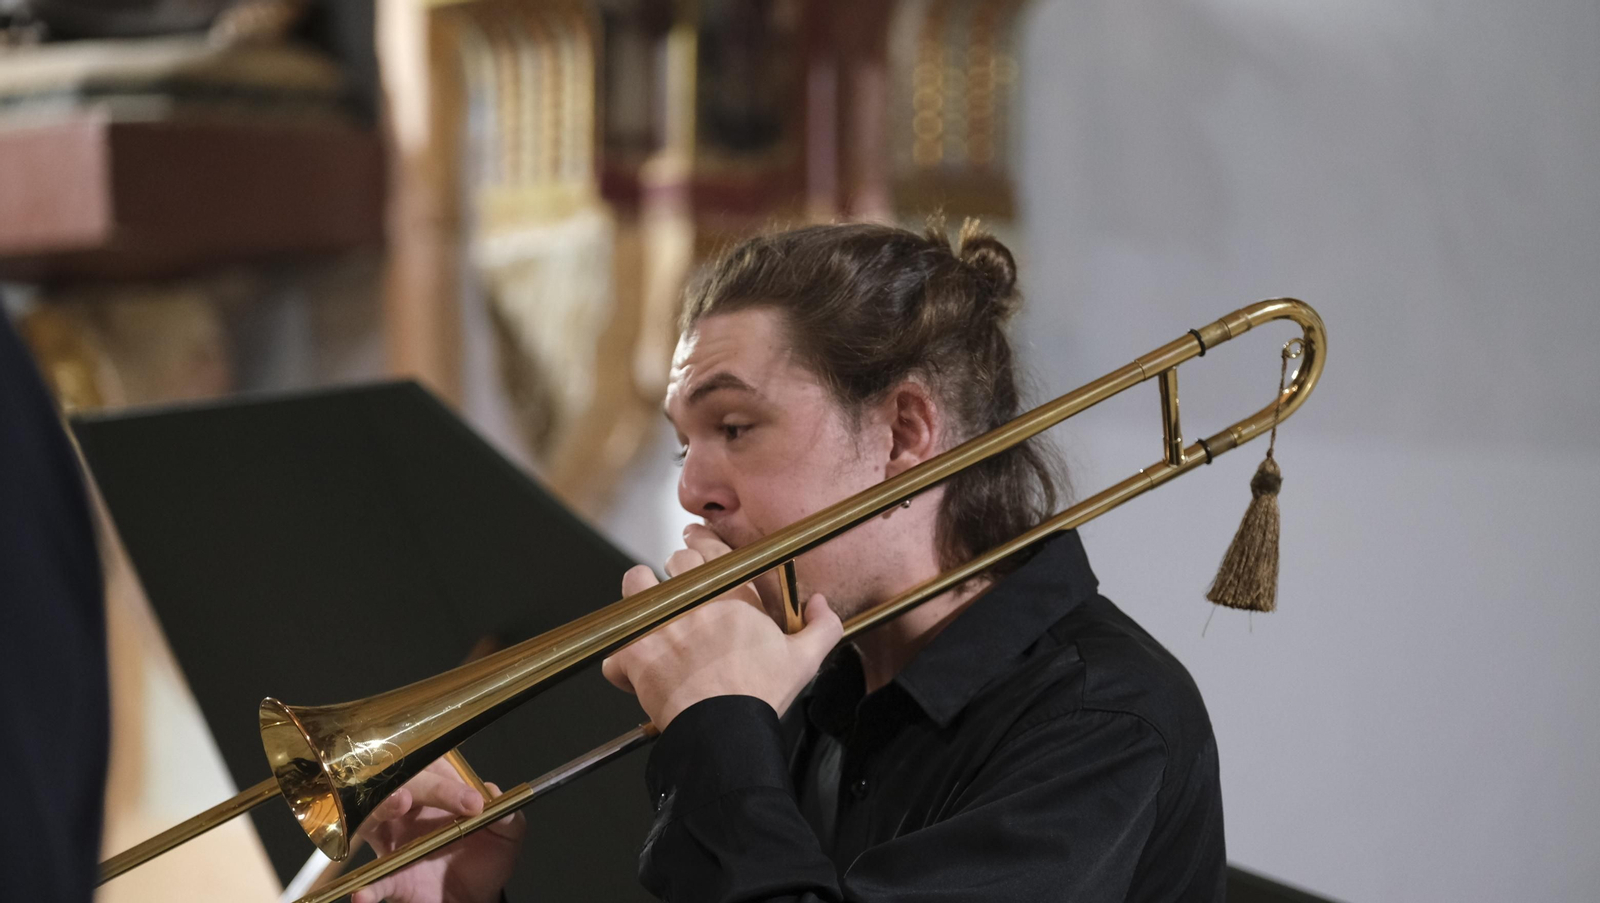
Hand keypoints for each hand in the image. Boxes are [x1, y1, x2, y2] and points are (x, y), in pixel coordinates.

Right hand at [348, 757, 525, 902]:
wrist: (477, 898)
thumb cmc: (486, 858)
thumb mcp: (507, 835)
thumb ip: (507, 814)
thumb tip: (492, 791)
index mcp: (438, 796)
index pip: (432, 768)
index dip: (443, 771)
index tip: (467, 793)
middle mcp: (410, 814)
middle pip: (403, 784)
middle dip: (421, 783)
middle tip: (447, 794)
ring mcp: (395, 844)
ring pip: (373, 817)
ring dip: (383, 806)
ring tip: (398, 802)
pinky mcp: (391, 878)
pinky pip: (373, 880)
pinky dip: (368, 887)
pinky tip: (364, 892)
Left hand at [601, 524, 843, 728]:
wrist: (726, 731)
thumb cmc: (761, 695)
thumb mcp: (804, 660)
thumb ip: (821, 627)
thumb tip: (821, 605)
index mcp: (732, 597)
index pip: (714, 550)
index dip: (703, 543)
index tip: (697, 542)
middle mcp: (693, 603)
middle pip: (677, 562)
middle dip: (677, 569)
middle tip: (680, 582)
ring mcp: (660, 626)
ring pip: (637, 584)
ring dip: (641, 592)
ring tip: (649, 609)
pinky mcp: (636, 655)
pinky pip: (616, 646)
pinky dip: (621, 660)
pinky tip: (633, 669)